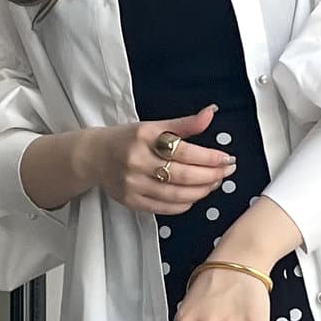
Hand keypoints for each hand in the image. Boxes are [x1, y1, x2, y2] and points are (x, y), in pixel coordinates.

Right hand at [83, 104, 235, 214]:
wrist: (94, 156)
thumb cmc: (127, 139)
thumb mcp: (153, 126)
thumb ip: (184, 124)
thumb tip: (211, 113)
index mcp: (143, 137)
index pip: (183, 150)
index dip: (209, 157)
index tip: (226, 158)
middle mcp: (137, 161)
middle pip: (182, 175)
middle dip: (210, 175)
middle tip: (226, 171)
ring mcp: (133, 184)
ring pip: (175, 194)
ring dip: (201, 191)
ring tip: (214, 183)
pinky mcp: (131, 201)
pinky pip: (165, 207)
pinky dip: (184, 203)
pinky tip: (195, 196)